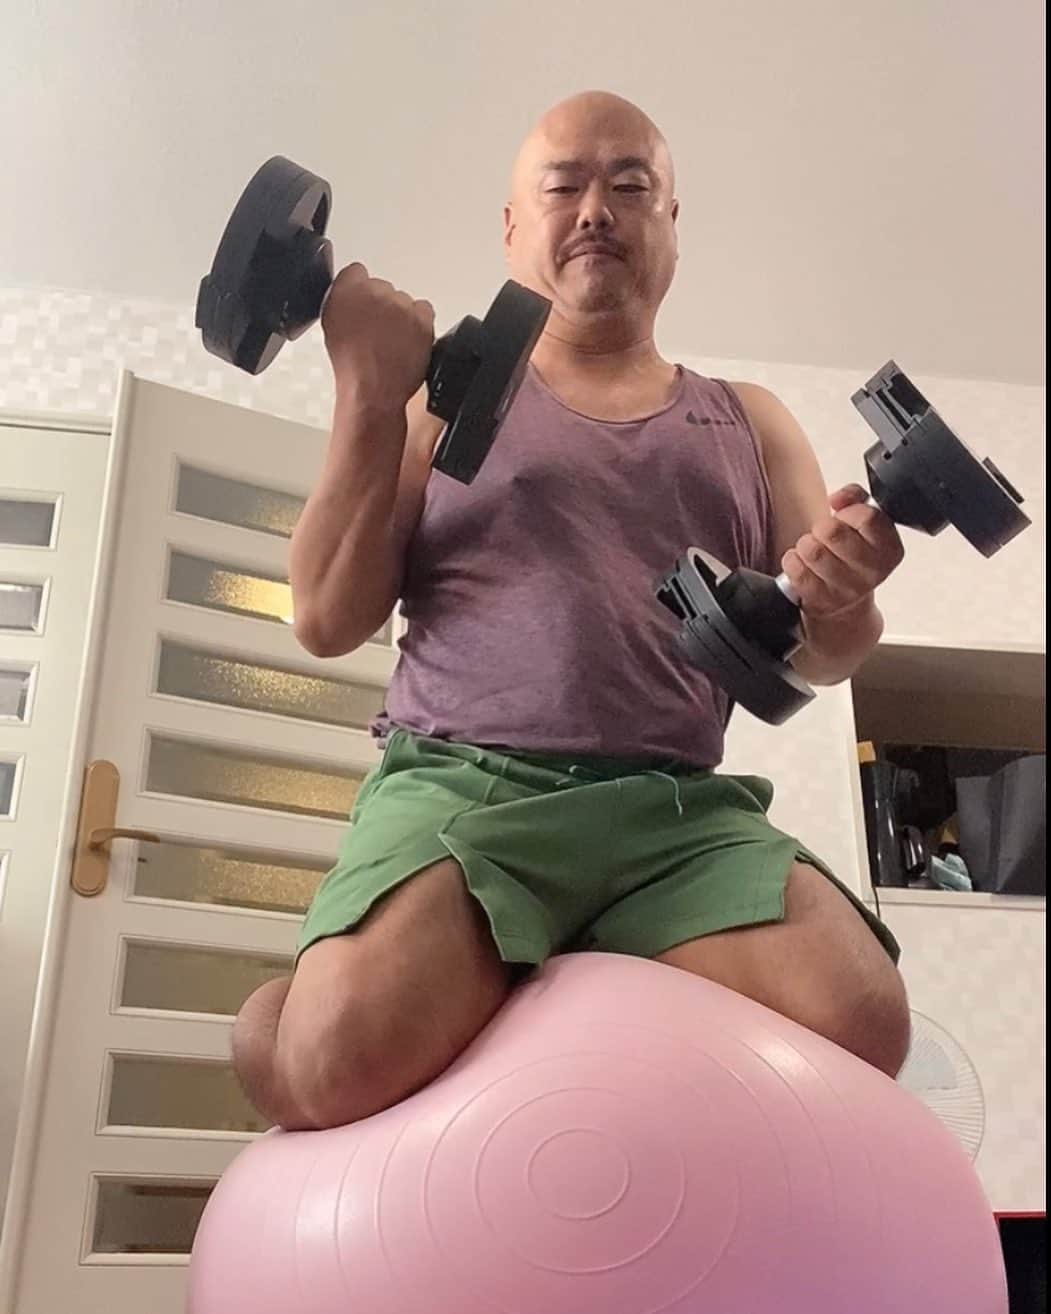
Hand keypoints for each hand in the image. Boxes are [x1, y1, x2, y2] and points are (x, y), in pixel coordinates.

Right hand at [321, 263, 434, 408]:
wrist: (372, 389)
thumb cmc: (351, 365)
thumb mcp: (332, 327)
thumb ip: (342, 302)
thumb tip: (352, 296)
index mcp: (346, 290)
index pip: (357, 272)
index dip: (360, 291)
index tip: (363, 306)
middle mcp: (374, 291)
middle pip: (382, 288)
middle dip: (381, 305)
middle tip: (377, 331)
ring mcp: (400, 304)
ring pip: (403, 301)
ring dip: (400, 316)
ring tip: (392, 342)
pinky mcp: (422, 317)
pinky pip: (423, 310)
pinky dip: (419, 322)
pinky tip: (408, 340)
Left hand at [780, 485, 903, 617]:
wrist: (846, 606)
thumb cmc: (853, 557)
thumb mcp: (864, 524)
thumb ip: (856, 498)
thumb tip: (838, 499)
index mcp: (889, 549)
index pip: (868, 517)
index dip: (848, 513)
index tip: (844, 518)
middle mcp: (872, 572)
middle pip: (832, 531)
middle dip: (821, 527)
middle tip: (824, 536)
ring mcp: (846, 589)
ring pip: (812, 550)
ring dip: (805, 545)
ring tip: (813, 550)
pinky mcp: (821, 601)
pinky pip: (796, 570)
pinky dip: (793, 561)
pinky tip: (803, 564)